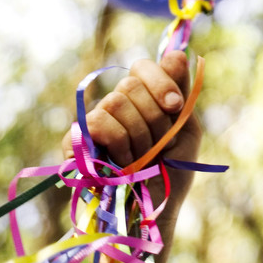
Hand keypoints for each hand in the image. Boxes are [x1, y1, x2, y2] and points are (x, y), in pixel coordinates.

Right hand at [62, 50, 201, 262]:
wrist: (153, 210)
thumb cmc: (172, 170)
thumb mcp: (186, 128)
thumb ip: (181, 91)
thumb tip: (178, 52)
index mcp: (145, 96)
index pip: (146, 65)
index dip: (161, 81)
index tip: (175, 106)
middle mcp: (118, 103)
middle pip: (132, 83)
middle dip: (154, 118)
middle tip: (159, 145)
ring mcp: (96, 120)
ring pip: (115, 100)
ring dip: (138, 136)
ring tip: (140, 159)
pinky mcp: (75, 142)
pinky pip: (96, 122)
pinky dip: (117, 144)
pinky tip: (121, 165)